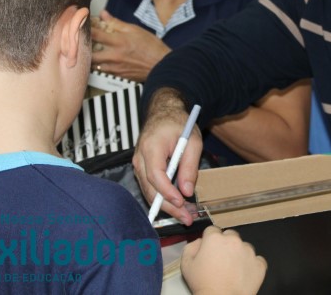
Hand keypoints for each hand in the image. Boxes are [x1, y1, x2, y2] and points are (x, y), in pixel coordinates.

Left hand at [90, 10, 169, 80]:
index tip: (81, 25)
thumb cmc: (151, 46)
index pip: (94, 34)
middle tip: (82, 42)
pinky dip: (100, 65)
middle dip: (84, 47)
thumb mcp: (135, 30)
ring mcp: (115, 67)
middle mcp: (114, 55)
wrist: (161, 65)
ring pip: (94, 64)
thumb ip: (117, 23)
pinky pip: (103, 71)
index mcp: (118, 41)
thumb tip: (104, 14)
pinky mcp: (118, 75)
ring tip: (91, 51)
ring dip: (90, 57)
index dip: (85, 29)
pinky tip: (102, 60)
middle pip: (89, 53)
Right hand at [133, 89, 202, 224]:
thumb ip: (189, 166)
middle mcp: (140, 157)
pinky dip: (163, 198)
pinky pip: (150, 187)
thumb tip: (187, 191)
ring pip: (149, 191)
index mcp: (151, 147)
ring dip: (167, 206)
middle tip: (187, 218)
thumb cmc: (178, 124)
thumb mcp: (192, 141)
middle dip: (168, 206)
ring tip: (186, 215)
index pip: (155, 175)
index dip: (168, 192)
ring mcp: (138, 163)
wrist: (164, 112)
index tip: (181, 201)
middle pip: (150, 188)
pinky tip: (178, 206)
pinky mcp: (142, 168)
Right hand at [181, 226, 266, 294]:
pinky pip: (257, 259)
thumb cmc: (203, 284)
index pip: (212, 230)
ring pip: (244, 246)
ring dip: (239, 253)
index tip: (210, 250)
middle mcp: (234, 241)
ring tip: (232, 269)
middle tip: (221, 260)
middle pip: (230, 235)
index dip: (210, 240)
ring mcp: (249, 251)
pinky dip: (251, 265)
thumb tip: (200, 242)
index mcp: (215, 238)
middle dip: (226, 244)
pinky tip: (243, 273)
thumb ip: (191, 247)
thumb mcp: (186, 264)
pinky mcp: (259, 263)